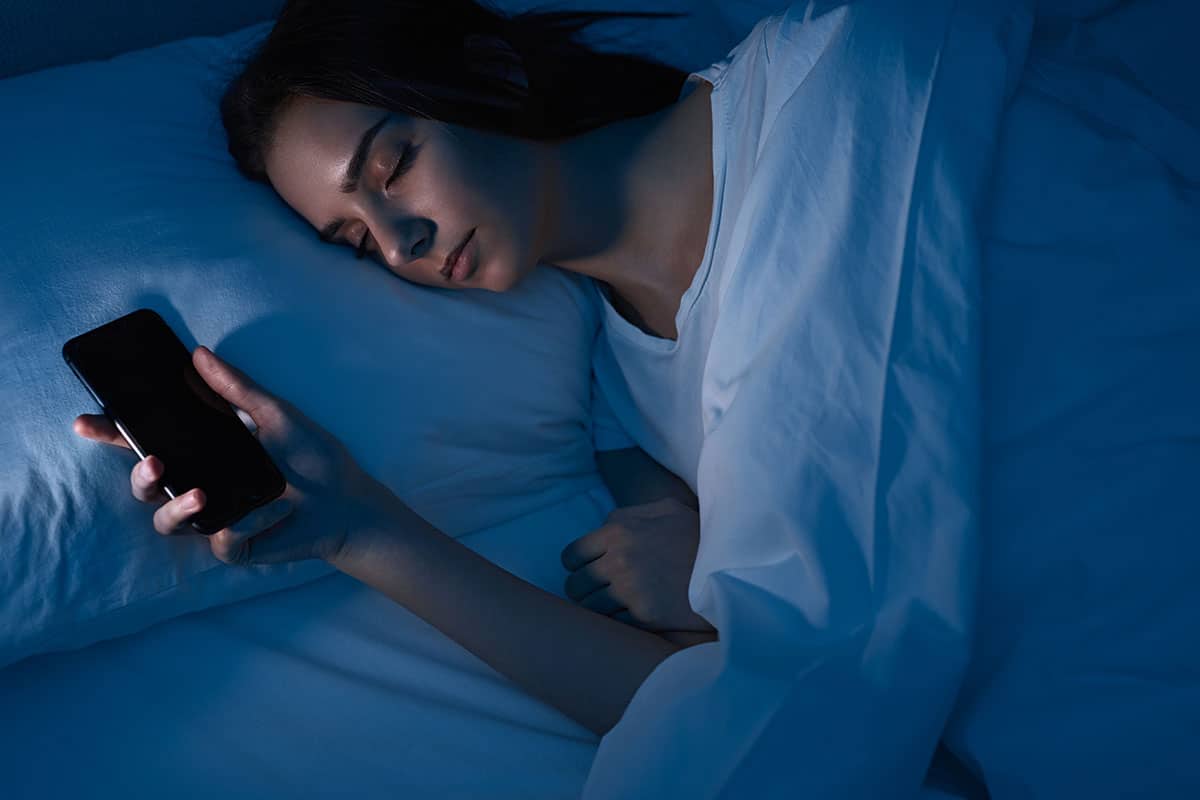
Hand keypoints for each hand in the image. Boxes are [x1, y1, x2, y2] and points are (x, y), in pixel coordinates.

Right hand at [72, 345, 396, 565]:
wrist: (350, 501)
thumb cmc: (315, 457)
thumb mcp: (278, 415)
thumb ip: (238, 389)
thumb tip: (200, 354)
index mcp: (204, 451)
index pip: (150, 441)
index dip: (115, 434)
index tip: (87, 421)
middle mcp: (201, 484)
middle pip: (145, 484)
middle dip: (138, 475)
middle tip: (155, 462)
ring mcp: (215, 517)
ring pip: (166, 521)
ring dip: (176, 508)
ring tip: (201, 495)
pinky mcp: (237, 545)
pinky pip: (223, 540)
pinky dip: (248, 523)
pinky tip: (274, 510)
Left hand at [560, 497, 715, 636]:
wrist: (730, 565)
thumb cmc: (698, 536)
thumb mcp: (666, 510)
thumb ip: (629, 515)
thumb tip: (606, 524)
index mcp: (618, 531)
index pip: (571, 555)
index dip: (575, 566)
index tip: (586, 571)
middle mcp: (618, 560)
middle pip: (576, 585)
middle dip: (584, 590)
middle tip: (598, 592)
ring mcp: (630, 590)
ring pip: (590, 608)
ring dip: (599, 609)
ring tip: (612, 606)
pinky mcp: (644, 615)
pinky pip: (614, 623)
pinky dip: (617, 623)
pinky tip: (630, 617)